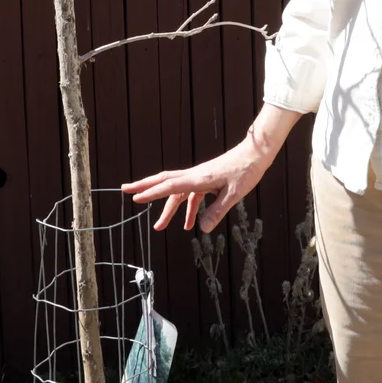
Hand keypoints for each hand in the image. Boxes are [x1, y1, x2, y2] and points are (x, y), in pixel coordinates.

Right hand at [123, 104, 301, 233]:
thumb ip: (218, 211)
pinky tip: (190, 225)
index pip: (169, 186)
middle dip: (145, 187)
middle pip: (164, 181)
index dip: (151, 193)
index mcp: (198, 178)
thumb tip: (202, 229)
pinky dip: (188, 209)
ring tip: (158, 226)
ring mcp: (200, 177)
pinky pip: (191, 195)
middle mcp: (195, 176)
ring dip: (168, 208)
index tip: (134, 198)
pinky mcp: (207, 180)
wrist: (256, 153)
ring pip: (177, 192)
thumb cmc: (246, 170)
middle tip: (125, 191)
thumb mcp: (234, 194)